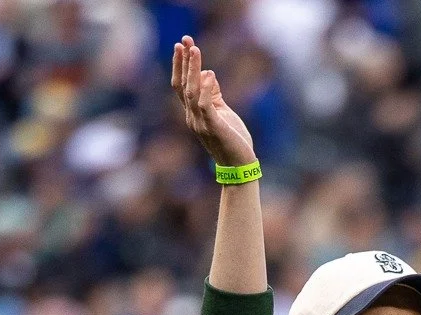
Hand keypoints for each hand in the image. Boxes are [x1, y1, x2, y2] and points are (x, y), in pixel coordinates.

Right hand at [171, 35, 255, 167]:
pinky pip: (205, 106)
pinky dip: (205, 89)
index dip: (181, 65)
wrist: (240, 166)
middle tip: (183, 41)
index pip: (181, 86)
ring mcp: (201, 124)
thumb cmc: (232, 140)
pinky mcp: (213, 128)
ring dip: (192, 70)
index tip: (182, 45)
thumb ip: (213, 94)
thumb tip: (207, 74)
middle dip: (182, 62)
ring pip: (191, 92)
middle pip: (182, 86)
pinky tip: (209, 74)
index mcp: (193, 114)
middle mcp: (192, 118)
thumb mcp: (222, 112)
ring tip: (195, 50)